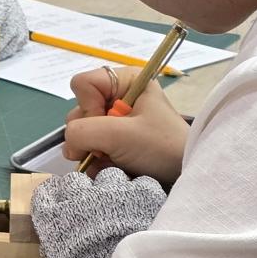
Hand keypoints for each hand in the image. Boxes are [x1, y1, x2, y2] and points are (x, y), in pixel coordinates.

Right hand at [32, 167, 166, 257]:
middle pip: (77, 181)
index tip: (64, 204)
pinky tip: (145, 209)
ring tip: (124, 209)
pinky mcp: (143, 195)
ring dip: (113, 190)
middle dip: (84, 191)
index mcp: (54, 214)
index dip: (58, 197)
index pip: (48, 191)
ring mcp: (112, 193)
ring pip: (110, 177)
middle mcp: (79, 197)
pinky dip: (142, 194)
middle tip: (95, 209)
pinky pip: (141, 183)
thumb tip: (53, 239)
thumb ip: (53, 243)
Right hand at [62, 66, 188, 185]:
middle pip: (80, 109)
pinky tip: (113, 166)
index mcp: (125, 80)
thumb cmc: (161, 147)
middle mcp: (119, 95)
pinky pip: (90, 145)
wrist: (187, 176)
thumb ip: (82, 132)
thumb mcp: (119, 135)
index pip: (82, 84)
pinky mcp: (117, 139)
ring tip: (114, 160)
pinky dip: (97, 159)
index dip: (88, 107)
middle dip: (90, 134)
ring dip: (93, 150)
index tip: (108, 125)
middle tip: (109, 148)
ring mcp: (117, 119)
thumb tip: (69, 145)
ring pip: (83, 130)